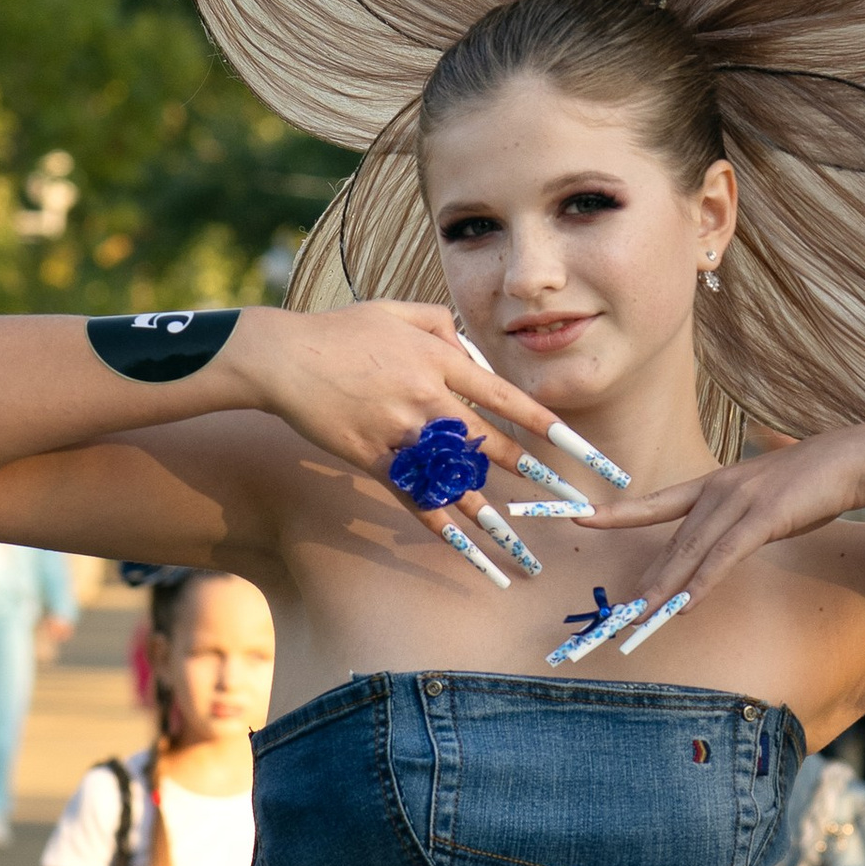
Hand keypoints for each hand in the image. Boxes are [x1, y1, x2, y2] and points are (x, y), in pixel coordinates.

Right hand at [239, 303, 595, 584]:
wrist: (284, 357)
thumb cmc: (341, 331)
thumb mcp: (398, 310)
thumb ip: (443, 325)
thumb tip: (472, 350)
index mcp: (441, 361)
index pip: (507, 399)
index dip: (547, 428)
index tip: (581, 451)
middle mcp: (429, 399)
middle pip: (492, 448)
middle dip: (537, 481)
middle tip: (572, 506)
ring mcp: (401, 432)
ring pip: (456, 483)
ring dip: (493, 523)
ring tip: (524, 555)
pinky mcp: (372, 457)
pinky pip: (413, 498)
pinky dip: (441, 527)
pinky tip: (466, 552)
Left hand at [573, 428, 864, 626]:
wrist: (854, 458)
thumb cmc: (814, 481)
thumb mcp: (766, 499)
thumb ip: (739, 520)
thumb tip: (724, 545)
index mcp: (715, 483)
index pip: (656, 501)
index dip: (617, 511)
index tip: (580, 516)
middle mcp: (718, 489)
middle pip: (670, 541)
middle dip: (644, 580)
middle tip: (618, 610)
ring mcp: (738, 501)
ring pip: (690, 553)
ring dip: (664, 590)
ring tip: (639, 617)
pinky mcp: (762, 517)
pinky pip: (723, 558)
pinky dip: (701, 584)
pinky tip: (684, 605)